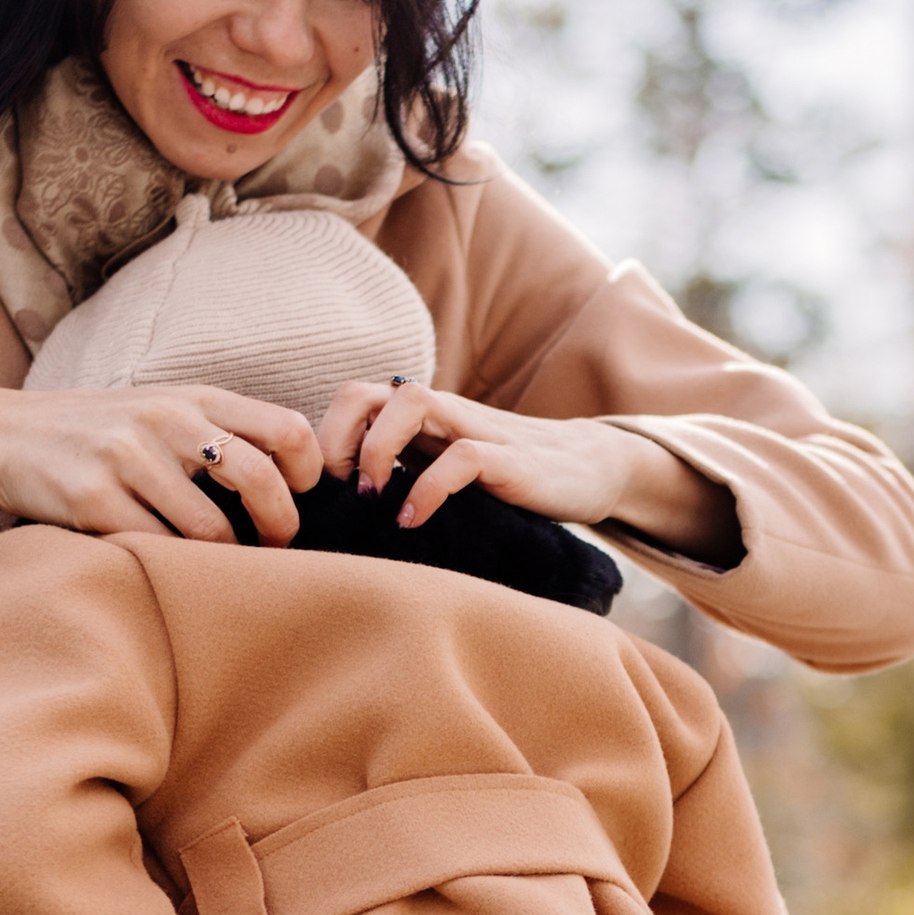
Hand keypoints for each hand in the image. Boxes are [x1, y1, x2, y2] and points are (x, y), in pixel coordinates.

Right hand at [0, 382, 323, 545]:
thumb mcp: (166, 411)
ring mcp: (126, 459)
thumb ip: (223, 431)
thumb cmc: (104, 431)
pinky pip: (155, 547)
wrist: (7, 435)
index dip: (308, 471)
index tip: (301, 498)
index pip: (286, 428)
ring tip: (219, 562)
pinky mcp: (91, 499)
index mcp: (194, 398)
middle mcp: (165, 421)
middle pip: (259, 478)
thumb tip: (297, 480)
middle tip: (275, 547)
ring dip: (223, 557)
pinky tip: (168, 563)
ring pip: (209, 528)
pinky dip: (172, 564)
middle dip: (280, 525)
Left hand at [320, 377, 732, 557]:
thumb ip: (408, 473)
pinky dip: (429, 489)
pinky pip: (462, 458)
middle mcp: (443, 414)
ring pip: (411, 402)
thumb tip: (347, 514)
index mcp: (423, 419)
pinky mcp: (510, 458)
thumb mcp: (448, 471)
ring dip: (377, 449)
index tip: (323, 490)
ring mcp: (476, 430)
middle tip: (339, 489)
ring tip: (373, 499)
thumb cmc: (511, 478)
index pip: (354, 399)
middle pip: (368, 392)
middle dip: (338, 437)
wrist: (590, 469)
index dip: (326, 437)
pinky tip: (414, 522)